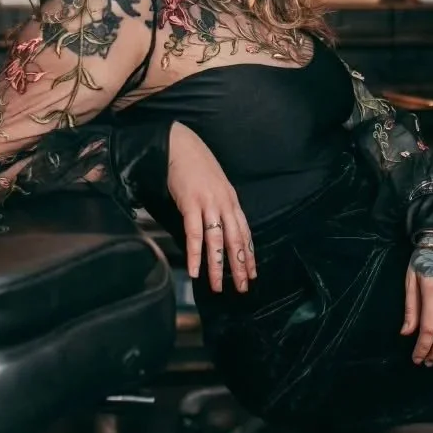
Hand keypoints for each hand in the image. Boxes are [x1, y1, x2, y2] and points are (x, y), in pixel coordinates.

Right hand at [168, 122, 253, 292]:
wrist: (180, 144)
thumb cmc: (196, 165)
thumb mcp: (215, 185)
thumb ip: (220, 205)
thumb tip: (220, 226)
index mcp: (231, 200)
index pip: (245, 233)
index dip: (248, 254)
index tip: (252, 273)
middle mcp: (225, 203)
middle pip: (236, 240)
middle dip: (240, 266)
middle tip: (243, 287)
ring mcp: (209, 204)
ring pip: (217, 241)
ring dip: (218, 266)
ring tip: (218, 286)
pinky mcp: (191, 203)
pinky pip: (195, 234)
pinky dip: (195, 254)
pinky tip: (194, 270)